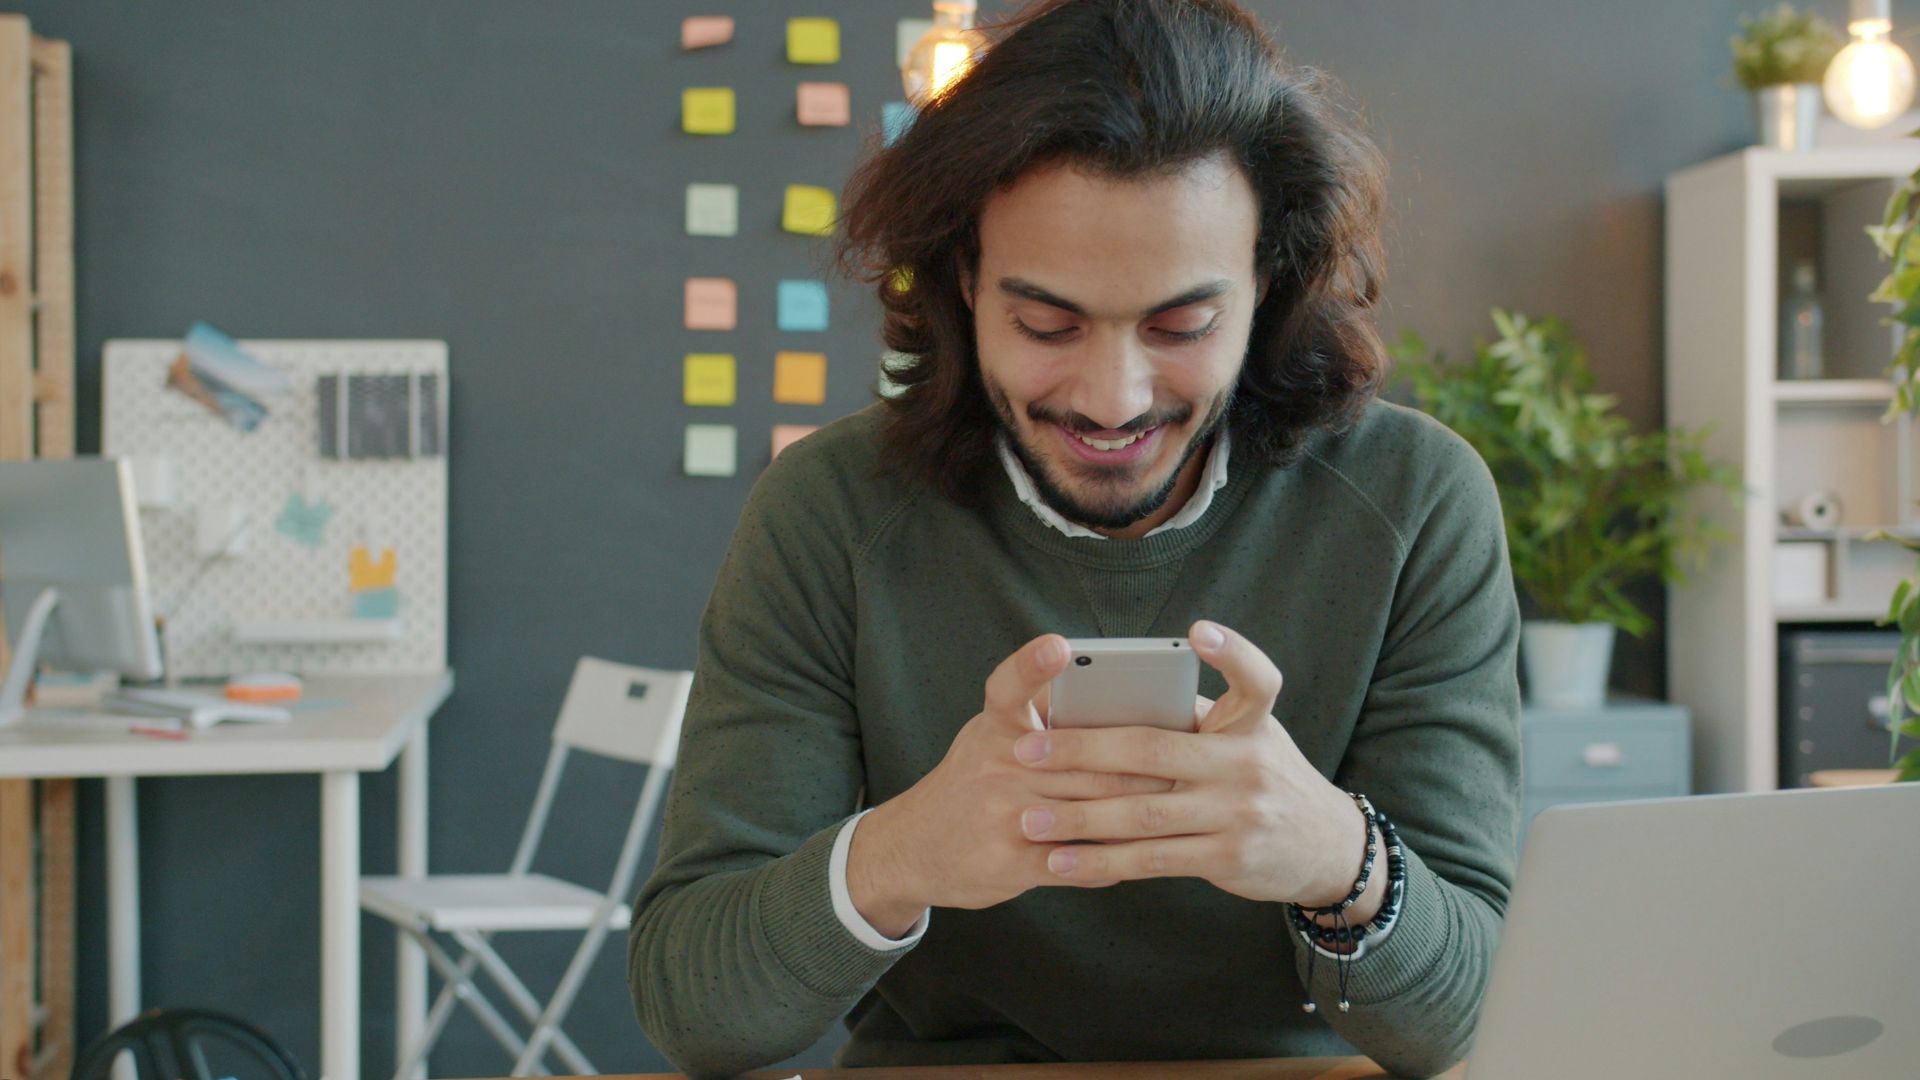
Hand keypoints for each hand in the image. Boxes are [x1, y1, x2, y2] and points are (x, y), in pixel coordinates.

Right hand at [847, 633, 1176, 934]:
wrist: (911, 847)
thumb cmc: (969, 782)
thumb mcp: (987, 735)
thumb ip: (1036, 715)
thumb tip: (1108, 691)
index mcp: (994, 728)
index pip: (1009, 687)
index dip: (1032, 665)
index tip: (1058, 645)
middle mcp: (996, 766)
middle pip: (1082, 758)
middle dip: (1141, 761)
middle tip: (1190, 755)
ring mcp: (1004, 816)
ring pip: (1089, 809)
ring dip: (1139, 810)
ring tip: (1183, 804)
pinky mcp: (1011, 863)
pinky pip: (1078, 861)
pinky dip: (1112, 859)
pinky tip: (1141, 855)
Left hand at [1009, 620, 1371, 907]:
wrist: (1325, 847)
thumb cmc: (1264, 776)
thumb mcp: (1250, 738)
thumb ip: (1196, 720)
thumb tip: (1112, 698)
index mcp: (1253, 724)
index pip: (1257, 680)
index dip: (1232, 652)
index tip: (1197, 632)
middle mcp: (1248, 765)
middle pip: (1155, 751)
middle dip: (1083, 751)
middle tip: (1027, 751)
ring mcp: (1239, 815)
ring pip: (1144, 814)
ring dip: (1080, 819)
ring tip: (1029, 819)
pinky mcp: (1228, 859)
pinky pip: (1152, 860)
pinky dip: (1102, 863)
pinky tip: (1061, 863)